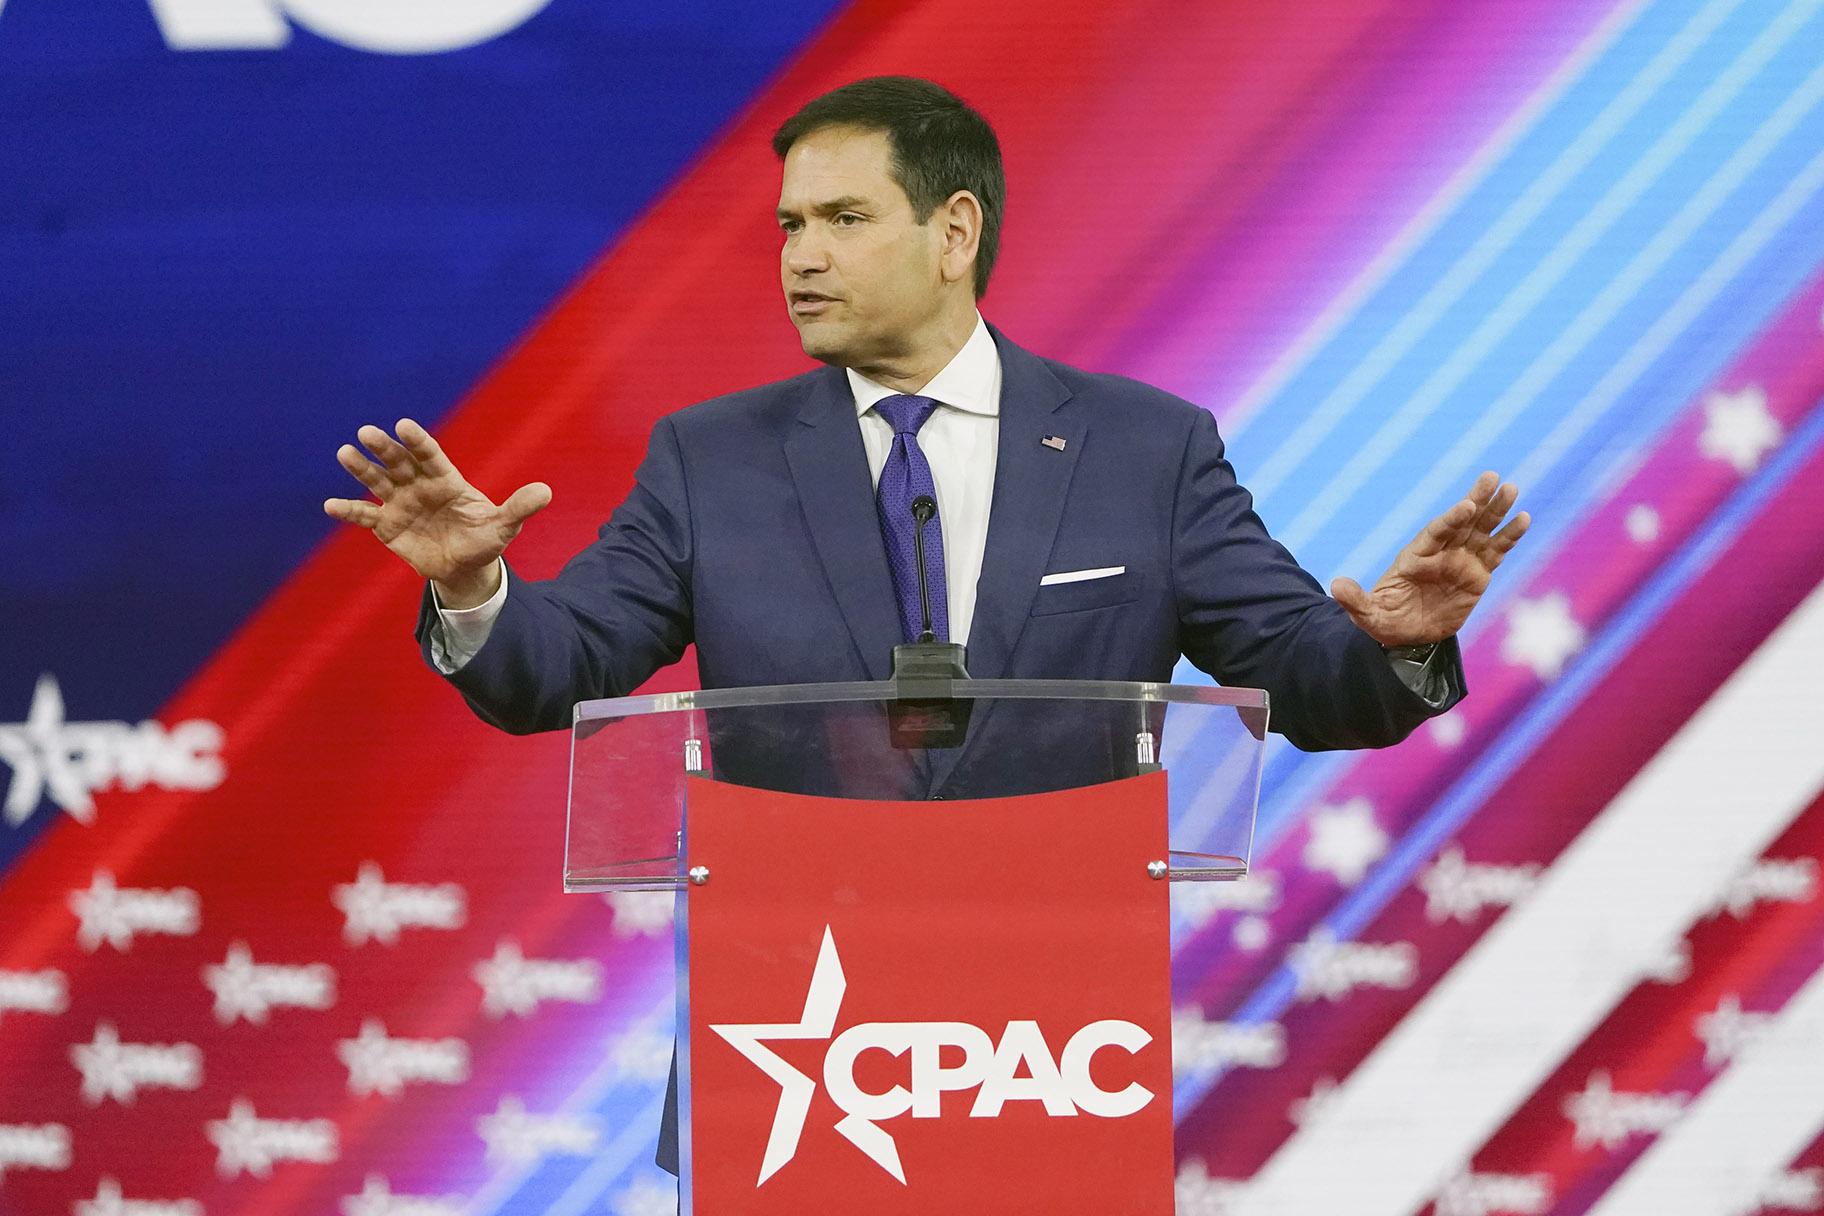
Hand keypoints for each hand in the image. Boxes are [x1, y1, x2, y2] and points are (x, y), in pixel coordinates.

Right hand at [323, 419, 550, 607]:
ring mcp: (400, 503)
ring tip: (345, 453)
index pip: (430, 455)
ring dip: (361, 469)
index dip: (417, 441)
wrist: (464, 567)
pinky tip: (330, 505)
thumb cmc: (484, 540)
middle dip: (384, 448)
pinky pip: (365, 516)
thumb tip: (546, 492)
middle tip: (367, 432)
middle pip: (399, 463)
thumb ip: (519, 508)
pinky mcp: (386, 526)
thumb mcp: (504, 527)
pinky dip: (349, 511)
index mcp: (446, 480)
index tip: (403, 425)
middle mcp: (419, 486)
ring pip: (378, 482)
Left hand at [1329, 471, 1529, 646]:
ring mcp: (1461, 561)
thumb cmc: (1385, 620)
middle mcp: (1440, 553)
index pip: (1436, 533)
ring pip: (1481, 531)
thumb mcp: (1367, 615)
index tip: (1466, 506)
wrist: (1407, 634)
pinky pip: (1496, 552)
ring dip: (1497, 511)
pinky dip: (1510, 536)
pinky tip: (1523, 519)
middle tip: (1492, 477)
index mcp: (1415, 556)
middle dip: (1476, 500)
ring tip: (1511, 489)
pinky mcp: (1478, 574)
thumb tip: (1336, 585)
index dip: (1451, 519)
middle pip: (1461, 522)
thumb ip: (1355, 600)